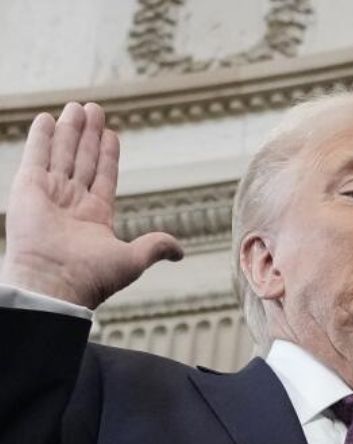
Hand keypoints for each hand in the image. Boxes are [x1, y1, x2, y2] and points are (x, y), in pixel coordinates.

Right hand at [0, 101, 181, 307]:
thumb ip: (155, 247)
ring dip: (70, 130)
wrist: (54, 283)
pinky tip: (47, 119)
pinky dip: (41, 137)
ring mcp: (49, 194)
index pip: (104, 177)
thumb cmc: (92, 276)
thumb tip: (179, 251)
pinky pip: (35, 156)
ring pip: (62, 153)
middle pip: (83, 159)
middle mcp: (72, 203)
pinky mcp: (28, 188)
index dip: (108, 155)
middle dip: (89, 135)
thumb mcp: (132, 259)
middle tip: (95, 109)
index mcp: (96, 217)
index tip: (113, 134)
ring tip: (78, 106)